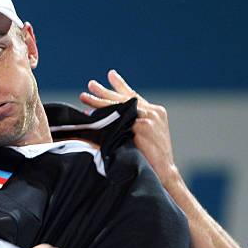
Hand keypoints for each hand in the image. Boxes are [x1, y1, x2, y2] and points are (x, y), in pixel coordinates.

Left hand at [79, 69, 179, 189]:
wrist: (164, 173)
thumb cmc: (152, 159)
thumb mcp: (145, 137)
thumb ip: (133, 126)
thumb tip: (112, 121)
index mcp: (155, 112)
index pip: (134, 96)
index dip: (121, 85)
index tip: (110, 75)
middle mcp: (153, 112)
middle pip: (124, 98)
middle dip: (105, 91)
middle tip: (90, 84)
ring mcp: (148, 118)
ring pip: (118, 106)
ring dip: (99, 101)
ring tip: (84, 96)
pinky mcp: (142, 127)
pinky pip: (118, 118)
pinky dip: (103, 116)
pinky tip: (90, 114)